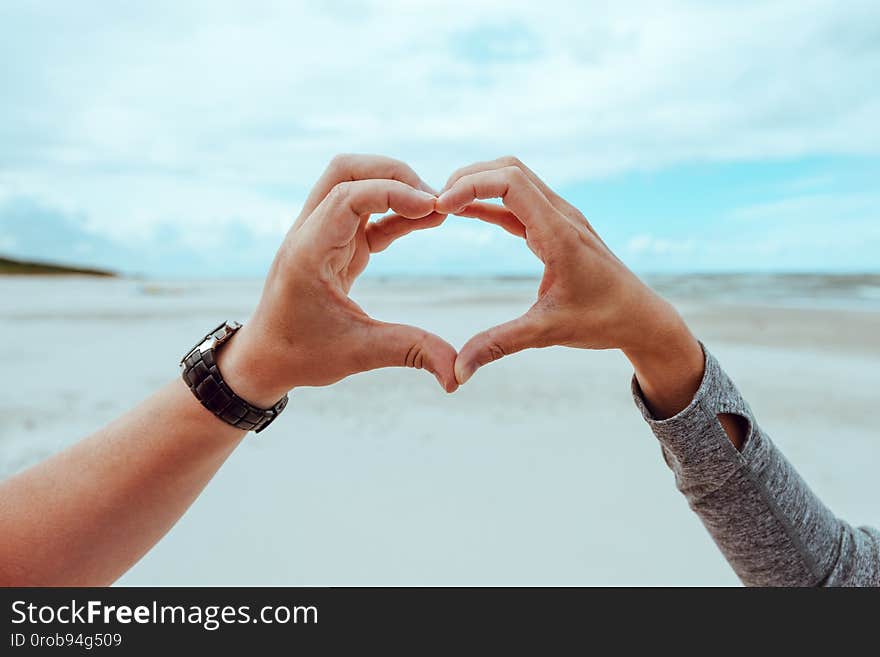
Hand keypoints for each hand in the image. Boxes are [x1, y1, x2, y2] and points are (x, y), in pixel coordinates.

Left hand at [219, 154, 458, 405]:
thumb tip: (457, 373)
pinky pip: (366, 213)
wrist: (265, 359)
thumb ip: (411, 351)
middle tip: (434, 198)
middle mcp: (310, 233)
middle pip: (346, 171)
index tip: (432, 208)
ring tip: (435, 209)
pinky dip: (395, 211)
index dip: (393, 193)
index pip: (348, 195)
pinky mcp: (334, 244)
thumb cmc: (301, 355)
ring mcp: (321, 234)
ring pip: (354, 183)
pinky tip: (426, 220)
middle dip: (393, 174)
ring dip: (393, 187)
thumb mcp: (359, 353)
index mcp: (309, 251)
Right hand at [436, 156, 703, 417]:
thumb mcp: (546, 333)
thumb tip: (457, 372)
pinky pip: (518, 202)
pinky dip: (489, 202)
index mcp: (559, 233)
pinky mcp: (557, 227)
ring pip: (514, 179)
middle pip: (509, 169)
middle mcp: (561, 215)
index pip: (510, 182)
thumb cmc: (602, 322)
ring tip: (442, 206)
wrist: (642, 318)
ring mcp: (561, 217)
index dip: (470, 186)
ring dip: (478, 184)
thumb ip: (499, 346)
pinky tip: (463, 213)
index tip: (440, 207)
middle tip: (433, 204)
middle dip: (468, 178)